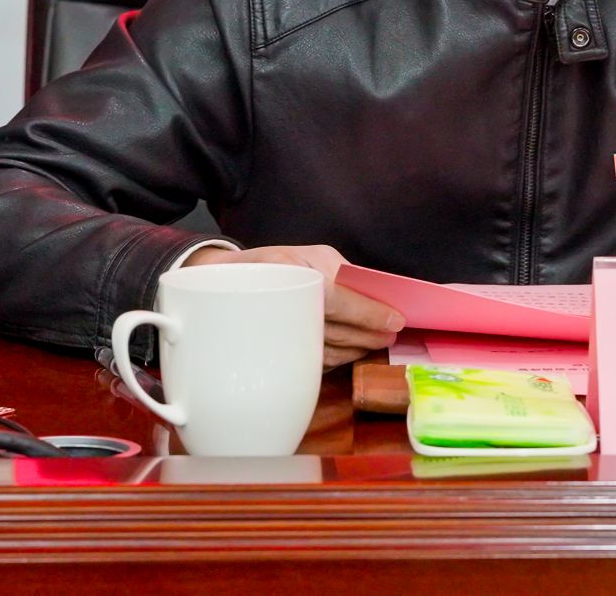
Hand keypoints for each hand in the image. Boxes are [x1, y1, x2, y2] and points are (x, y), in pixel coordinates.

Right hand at [182, 243, 404, 369]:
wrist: (220, 281)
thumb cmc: (274, 265)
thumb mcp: (309, 255)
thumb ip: (341, 274)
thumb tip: (375, 299)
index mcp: (293, 273)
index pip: (339, 299)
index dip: (369, 313)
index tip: (395, 321)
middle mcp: (282, 304)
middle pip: (336, 330)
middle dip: (368, 336)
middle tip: (391, 335)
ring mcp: (273, 333)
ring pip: (326, 351)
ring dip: (355, 350)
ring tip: (374, 343)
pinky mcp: (272, 353)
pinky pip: (311, 361)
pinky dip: (335, 358)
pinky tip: (350, 352)